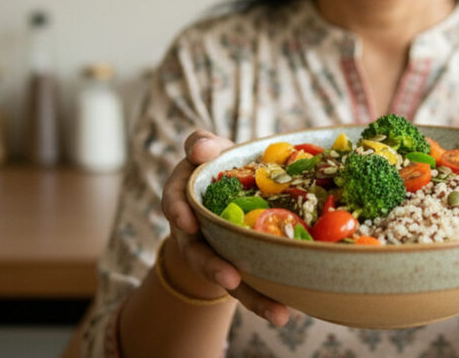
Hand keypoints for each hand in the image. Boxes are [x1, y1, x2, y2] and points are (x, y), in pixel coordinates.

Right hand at [160, 129, 292, 326]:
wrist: (229, 193)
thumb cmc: (220, 167)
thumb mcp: (211, 151)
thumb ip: (203, 145)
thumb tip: (199, 150)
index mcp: (184, 196)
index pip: (174, 201)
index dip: (178, 211)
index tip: (187, 220)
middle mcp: (193, 229)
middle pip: (196, 251)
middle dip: (211, 266)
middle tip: (230, 278)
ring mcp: (213, 251)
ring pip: (225, 276)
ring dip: (248, 296)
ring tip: (274, 311)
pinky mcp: (236, 267)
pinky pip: (249, 287)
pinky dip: (264, 302)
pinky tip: (284, 313)